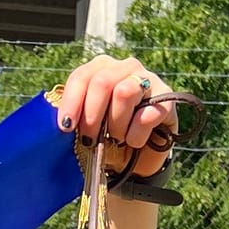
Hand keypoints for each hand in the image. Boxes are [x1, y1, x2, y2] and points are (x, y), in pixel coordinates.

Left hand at [52, 54, 185, 176]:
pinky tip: (135, 142)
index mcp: (101, 68)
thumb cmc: (108, 140)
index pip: (82, 76)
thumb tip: (61, 122)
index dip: (72, 102)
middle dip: (92, 117)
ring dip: (116, 125)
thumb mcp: (86, 127)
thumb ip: (74, 116)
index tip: (66, 127)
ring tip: (116, 139)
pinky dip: (136, 135)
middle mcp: (126, 67)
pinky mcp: (167, 99)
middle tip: (89, 140)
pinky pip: (147, 114)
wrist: (138, 161)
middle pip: (102, 82)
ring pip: (124, 92)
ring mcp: (149, 79)